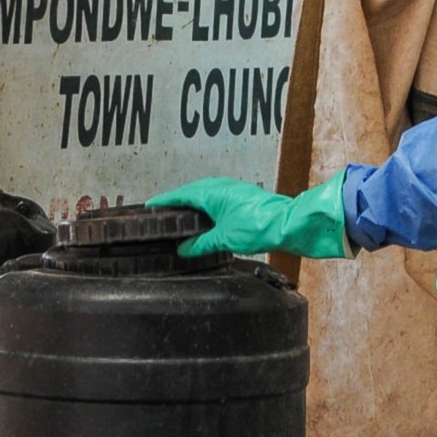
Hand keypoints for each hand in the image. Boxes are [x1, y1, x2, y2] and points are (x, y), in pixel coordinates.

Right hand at [148, 174, 347, 258]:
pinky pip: (216, 198)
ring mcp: (232, 189)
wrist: (287, 223)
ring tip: (181, 217)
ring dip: (192, 203)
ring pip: (204, 194)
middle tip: (162, 213)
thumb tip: (184, 249)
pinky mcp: (242, 196)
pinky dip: (206, 206)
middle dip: (176, 202)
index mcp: (210, 192)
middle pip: (190, 192)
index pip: (179, 195)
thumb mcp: (223, 239)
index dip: (164, 201)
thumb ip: (201, 244)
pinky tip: (206, 218)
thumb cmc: (258, 226)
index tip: (150, 206)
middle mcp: (219, 186)